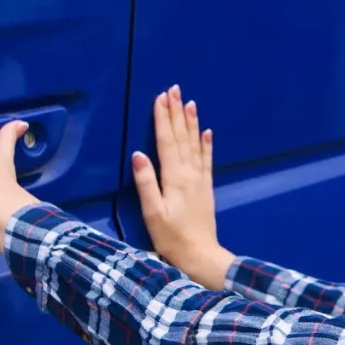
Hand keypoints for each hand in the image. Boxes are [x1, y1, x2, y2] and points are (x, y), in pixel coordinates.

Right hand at [133, 85, 232, 288]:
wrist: (200, 255)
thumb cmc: (171, 237)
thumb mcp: (152, 212)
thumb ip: (146, 183)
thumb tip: (138, 155)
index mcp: (173, 178)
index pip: (166, 141)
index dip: (163, 118)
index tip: (160, 97)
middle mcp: (189, 173)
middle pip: (181, 137)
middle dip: (177, 112)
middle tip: (174, 89)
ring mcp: (200, 179)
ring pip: (195, 144)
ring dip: (191, 122)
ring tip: (190, 102)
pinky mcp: (206, 188)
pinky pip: (207, 159)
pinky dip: (206, 144)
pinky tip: (207, 131)